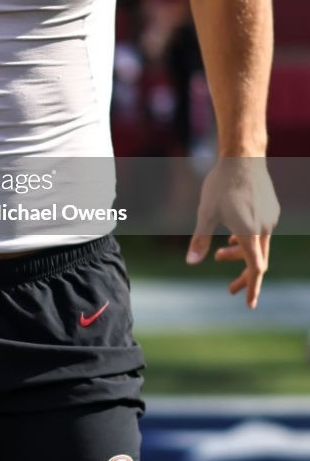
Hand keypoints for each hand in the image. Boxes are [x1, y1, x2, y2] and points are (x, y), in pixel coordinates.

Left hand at [186, 157, 279, 307]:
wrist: (243, 156)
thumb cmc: (221, 184)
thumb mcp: (205, 213)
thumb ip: (199, 239)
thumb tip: (190, 263)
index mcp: (250, 233)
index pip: (255, 269)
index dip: (252, 287)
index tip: (249, 304)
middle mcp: (264, 228)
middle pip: (257, 261)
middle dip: (243, 276)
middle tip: (230, 289)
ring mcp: (270, 218)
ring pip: (258, 245)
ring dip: (241, 254)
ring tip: (220, 255)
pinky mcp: (271, 208)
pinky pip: (261, 232)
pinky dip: (247, 240)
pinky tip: (233, 236)